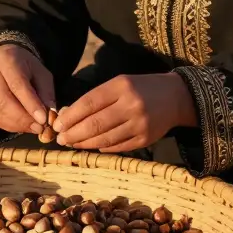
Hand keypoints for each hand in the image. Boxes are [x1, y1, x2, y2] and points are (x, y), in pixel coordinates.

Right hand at [0, 44, 56, 134]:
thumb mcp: (41, 73)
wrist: (2, 60)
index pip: (17, 85)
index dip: (30, 104)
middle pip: (4, 101)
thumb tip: (49, 115)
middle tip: (40, 128)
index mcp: (7, 61)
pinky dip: (10, 126)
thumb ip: (46, 92)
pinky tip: (22, 127)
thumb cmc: (25, 67)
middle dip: (24, 119)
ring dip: (18, 125)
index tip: (43, 119)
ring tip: (33, 128)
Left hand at [52, 73, 195, 152]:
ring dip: (84, 144)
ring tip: (73, 144)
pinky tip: (93, 146)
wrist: (175, 97)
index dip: (71, 116)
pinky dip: (102, 148)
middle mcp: (131, 105)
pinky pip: (118, 147)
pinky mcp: (146, 139)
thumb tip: (69, 116)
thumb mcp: (120, 84)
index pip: (89, 103)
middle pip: (95, 124)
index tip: (57, 125)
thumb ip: (97, 98)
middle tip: (61, 139)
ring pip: (105, 139)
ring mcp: (140, 124)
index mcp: (121, 86)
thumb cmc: (140, 88)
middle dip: (73, 134)